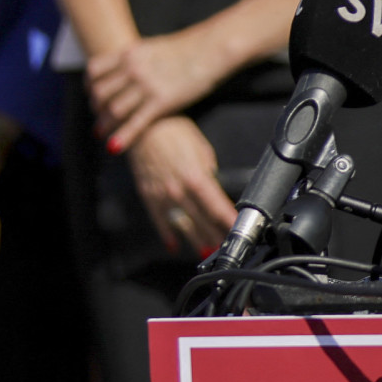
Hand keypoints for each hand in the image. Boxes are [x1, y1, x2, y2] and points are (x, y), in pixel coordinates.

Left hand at [89, 25, 235, 147]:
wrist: (210, 49)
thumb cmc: (186, 49)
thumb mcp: (152, 47)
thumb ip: (135, 59)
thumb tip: (124, 69)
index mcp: (129, 53)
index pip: (94, 71)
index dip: (89, 86)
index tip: (92, 96)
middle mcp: (133, 69)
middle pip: (100, 93)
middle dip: (96, 108)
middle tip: (99, 116)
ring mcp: (146, 85)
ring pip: (113, 110)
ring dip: (105, 124)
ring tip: (102, 132)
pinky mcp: (162, 101)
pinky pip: (136, 123)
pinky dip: (122, 136)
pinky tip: (115, 147)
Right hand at [125, 115, 235, 257]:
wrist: (142, 128)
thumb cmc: (174, 132)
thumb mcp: (201, 149)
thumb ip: (208, 173)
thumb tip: (214, 187)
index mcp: (196, 177)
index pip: (217, 206)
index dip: (229, 222)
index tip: (239, 231)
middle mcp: (179, 191)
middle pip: (202, 221)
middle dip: (216, 236)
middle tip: (227, 248)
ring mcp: (163, 196)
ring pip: (183, 225)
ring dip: (196, 241)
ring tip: (207, 253)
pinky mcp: (148, 197)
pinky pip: (159, 221)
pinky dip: (167, 235)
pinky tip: (175, 245)